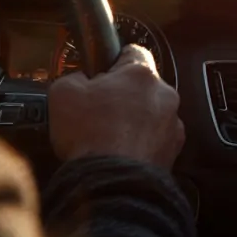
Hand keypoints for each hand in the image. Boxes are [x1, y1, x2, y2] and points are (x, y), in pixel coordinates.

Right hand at [48, 44, 184, 168]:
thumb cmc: (90, 136)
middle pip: (142, 86)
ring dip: (135, 121)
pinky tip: (121, 154)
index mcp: (140, 74)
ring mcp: (172, 125)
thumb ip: (73, 76)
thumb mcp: (63, 93)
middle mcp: (164, 95)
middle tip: (99, 111)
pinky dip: (141, 144)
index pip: (132, 51)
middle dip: (123, 96)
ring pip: (151, 114)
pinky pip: (156, 140)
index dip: (113, 61)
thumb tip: (78, 79)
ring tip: (109, 138)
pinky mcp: (173, 152)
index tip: (101, 73)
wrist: (111, 185)